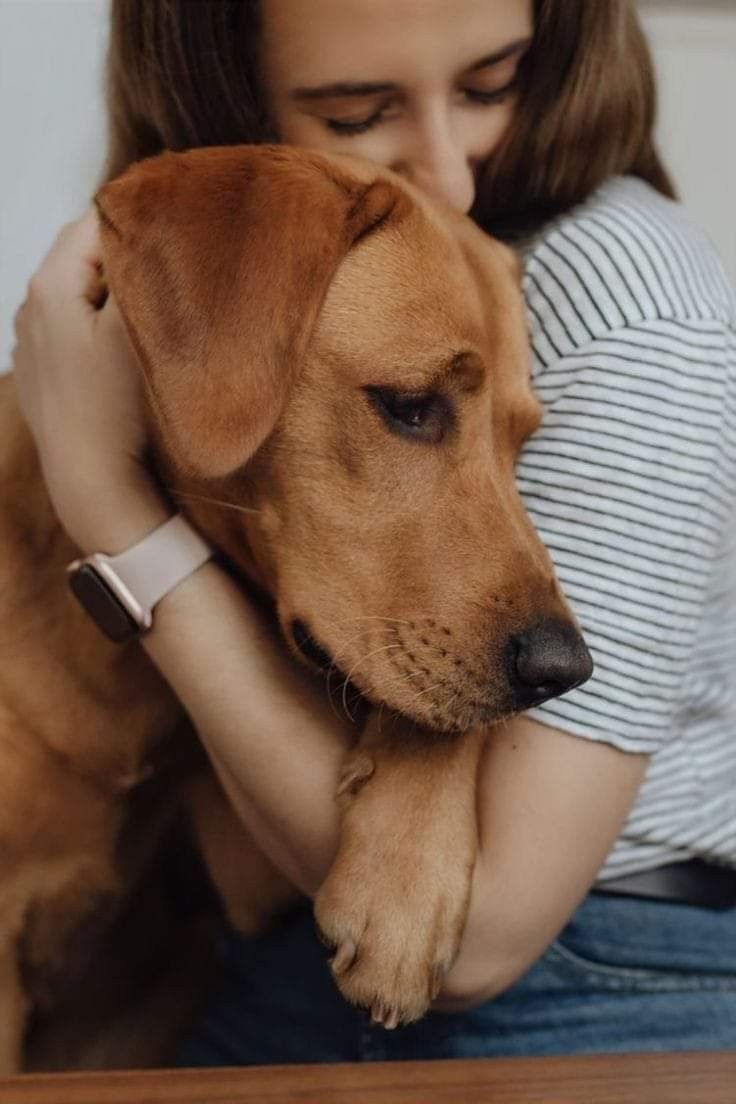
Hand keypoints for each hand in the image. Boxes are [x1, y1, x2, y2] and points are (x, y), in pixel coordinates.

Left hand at [12, 210, 167, 551]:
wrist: (92, 481)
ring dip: (113, 295)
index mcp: (49, 283)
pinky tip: (123, 351)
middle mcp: (29, 305)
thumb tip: (157, 229)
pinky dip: (97, 325)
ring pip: (78, 292)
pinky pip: (71, 327)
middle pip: (84, 257)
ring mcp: (31, 340)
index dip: (141, 224)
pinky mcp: (42, 371)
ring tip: (151, 313)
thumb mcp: (135, 327)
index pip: (96, 222)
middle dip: (126, 260)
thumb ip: (142, 270)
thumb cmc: (116, 406)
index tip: (180, 237)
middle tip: (172, 275)